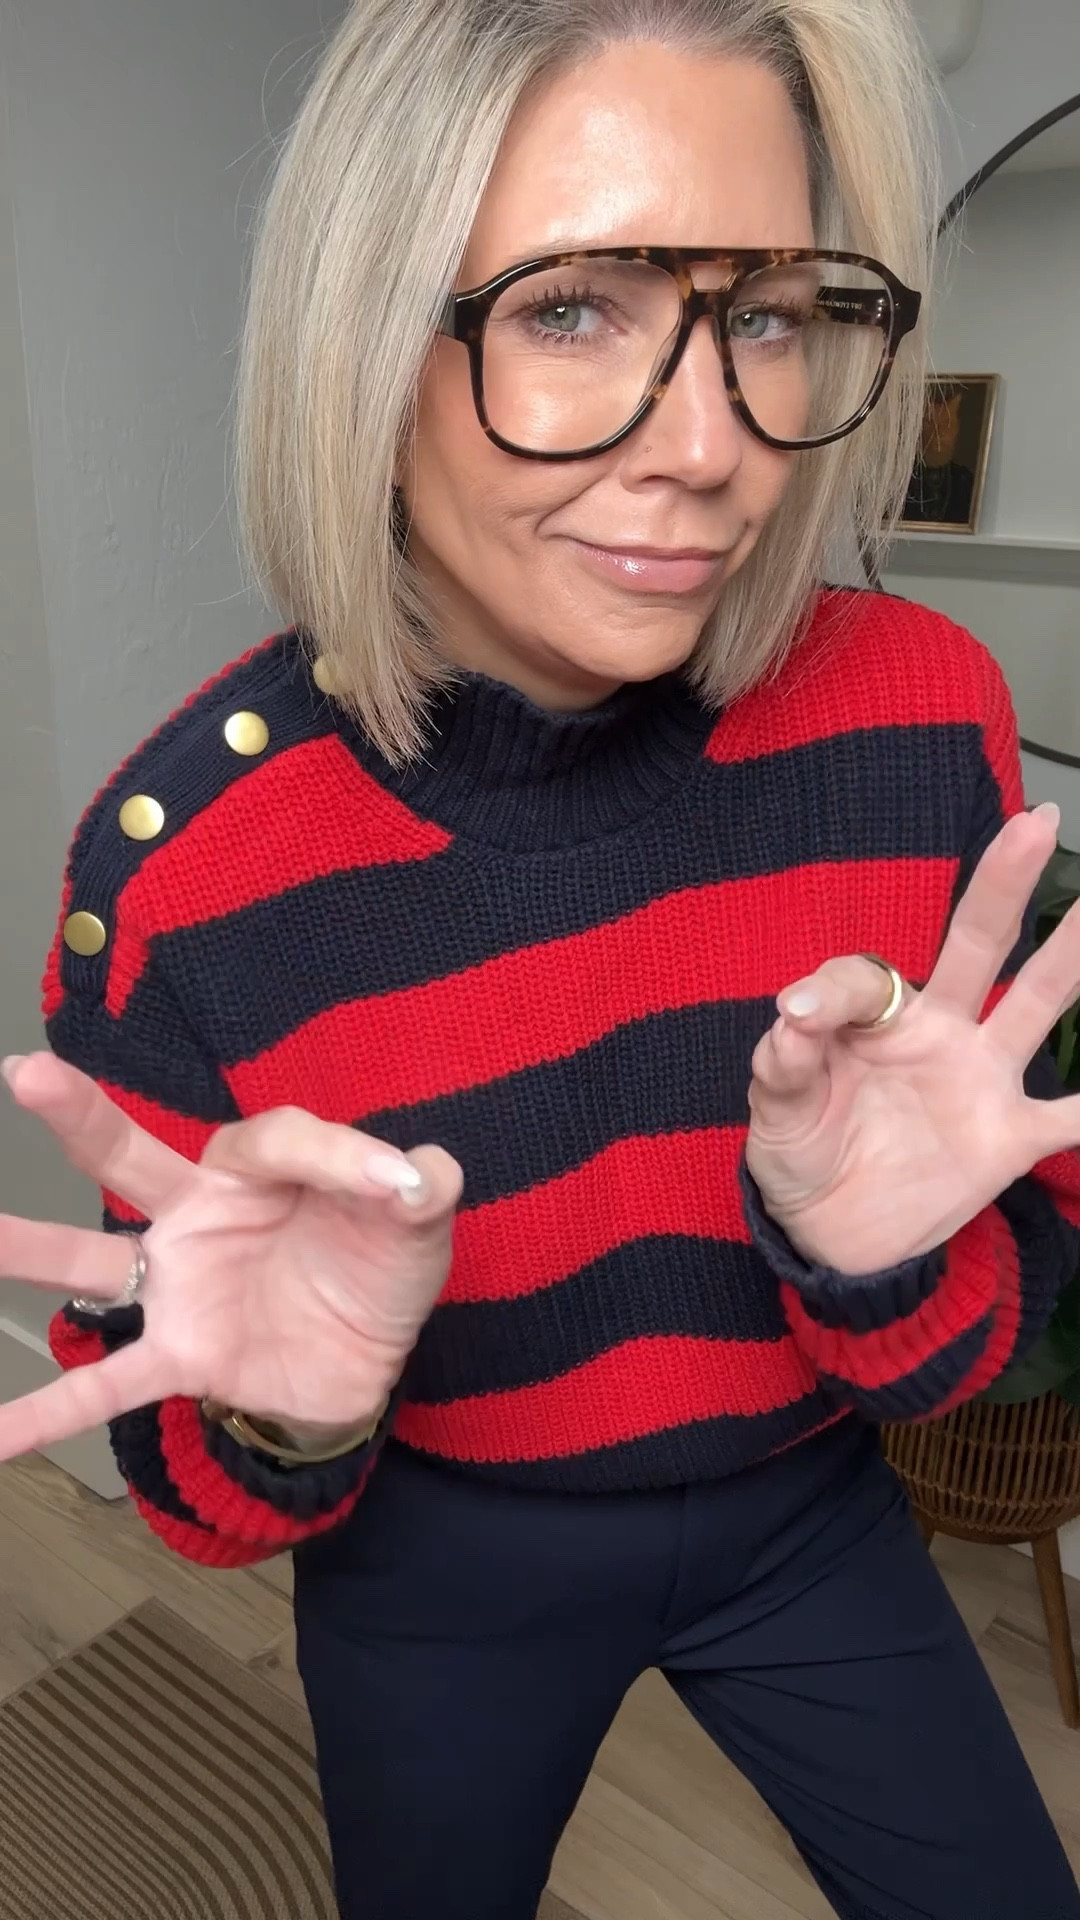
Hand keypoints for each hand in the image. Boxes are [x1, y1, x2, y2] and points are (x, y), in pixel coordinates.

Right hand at [0, 1056, 461, 1460]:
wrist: (372, 1359)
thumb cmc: (377, 1266)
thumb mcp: (415, 1217)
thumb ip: (418, 1182)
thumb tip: (417, 1174)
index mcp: (258, 1167)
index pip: (274, 1139)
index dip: (339, 1157)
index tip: (395, 1186)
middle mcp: (199, 1215)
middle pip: (131, 1156)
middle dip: (79, 1114)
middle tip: (24, 1073)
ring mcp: (178, 1287)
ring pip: (89, 1260)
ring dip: (26, 1248)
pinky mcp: (181, 1358)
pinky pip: (105, 1388)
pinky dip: (44, 1415)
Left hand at [745, 806, 1079, 1273]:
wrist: (832, 1238)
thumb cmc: (801, 1155)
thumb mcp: (775, 1112)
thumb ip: (785, 1063)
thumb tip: (794, 1012)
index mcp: (873, 1020)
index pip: (866, 977)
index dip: (834, 990)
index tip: (799, 1016)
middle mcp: (937, 1032)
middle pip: (976, 945)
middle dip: (1004, 884)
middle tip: (1035, 823)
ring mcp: (979, 1080)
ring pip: (1038, 1004)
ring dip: (1073, 955)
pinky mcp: (1007, 1138)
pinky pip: (1069, 1117)